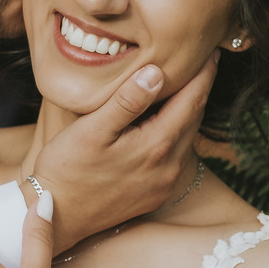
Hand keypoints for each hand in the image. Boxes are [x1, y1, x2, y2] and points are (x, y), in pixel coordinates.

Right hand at [30, 51, 219, 251]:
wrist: (57, 216)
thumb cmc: (66, 170)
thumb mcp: (92, 130)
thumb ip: (127, 102)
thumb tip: (156, 73)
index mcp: (156, 146)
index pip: (192, 101)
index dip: (204, 74)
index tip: (211, 51)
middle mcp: (168, 168)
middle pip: (194, 119)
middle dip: (199, 89)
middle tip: (202, 62)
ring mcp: (163, 184)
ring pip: (187, 139)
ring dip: (188, 112)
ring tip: (183, 86)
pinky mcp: (155, 194)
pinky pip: (176, 157)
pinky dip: (176, 134)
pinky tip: (162, 123)